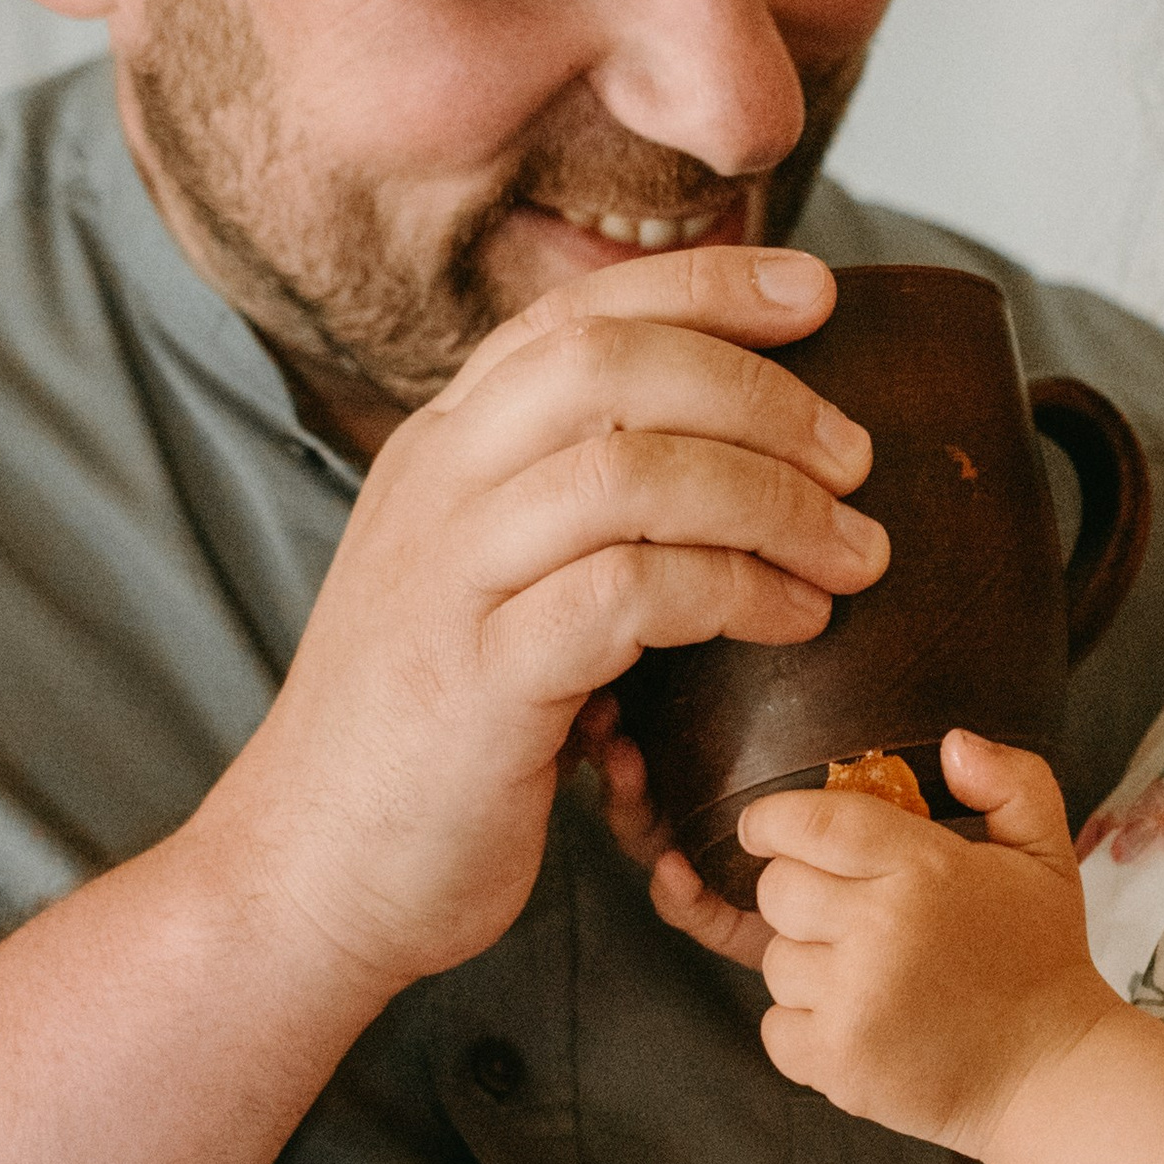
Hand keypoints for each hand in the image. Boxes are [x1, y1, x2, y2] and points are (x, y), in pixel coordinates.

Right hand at [193, 247, 885, 997]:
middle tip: (855, 452)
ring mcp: (449, 580)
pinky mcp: (479, 682)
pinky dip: (735, 591)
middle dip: (755, 387)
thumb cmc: (435, 737)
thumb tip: (733, 462)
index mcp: (441, 450)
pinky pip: (629, 593)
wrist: (309, 876)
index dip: (702, 287)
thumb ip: (569, 512)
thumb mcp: (485, 587)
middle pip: (608, 362)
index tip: (813, 292)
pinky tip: (794, 619)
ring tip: (853, 549)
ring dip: (769, 497)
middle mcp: (437, 490)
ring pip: (629, 468)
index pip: (573, 315)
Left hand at [741, 731, 1117, 1154]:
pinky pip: (775, 1026)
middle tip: (844, 913)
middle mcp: (883, 926)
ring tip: (868, 976)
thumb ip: (1010, 781)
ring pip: (774, 960)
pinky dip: (803, 1028)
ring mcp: (857, 997)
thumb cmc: (1041, 960)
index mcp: (926, 867)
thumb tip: (952, 744)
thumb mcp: (1045, 854)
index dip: (772, 820)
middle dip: (797, 895)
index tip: (762, 828)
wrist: (1053, 1073)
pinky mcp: (840, 1059)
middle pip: (777, 888)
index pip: (814, 822)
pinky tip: (859, 1023)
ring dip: (806, 966)